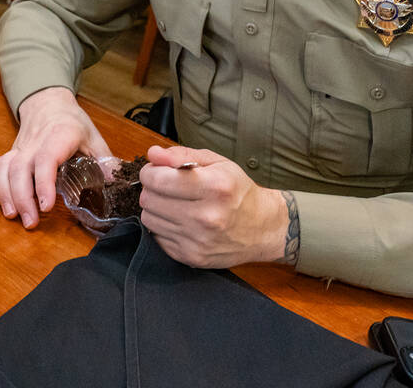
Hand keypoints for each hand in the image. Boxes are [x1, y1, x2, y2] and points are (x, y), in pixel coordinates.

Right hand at [0, 87, 112, 228]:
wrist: (48, 102)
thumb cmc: (71, 122)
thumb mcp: (93, 137)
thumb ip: (104, 161)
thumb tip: (117, 186)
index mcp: (59, 136)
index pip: (46, 159)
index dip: (44, 183)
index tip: (46, 206)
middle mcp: (35, 142)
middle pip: (20, 168)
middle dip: (22, 197)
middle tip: (32, 222)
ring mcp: (20, 148)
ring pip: (5, 169)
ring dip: (6, 194)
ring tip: (14, 217)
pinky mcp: (11, 153)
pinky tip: (4, 204)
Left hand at [138, 145, 289, 268]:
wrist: (263, 228)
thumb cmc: (237, 191)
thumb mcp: (217, 163)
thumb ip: (181, 154)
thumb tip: (152, 154)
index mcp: (215, 187)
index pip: (157, 179)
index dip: (151, 172)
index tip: (157, 171)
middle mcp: (207, 217)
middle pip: (148, 199)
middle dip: (153, 189)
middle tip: (167, 187)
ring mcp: (198, 241)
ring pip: (148, 219)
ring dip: (156, 209)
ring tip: (176, 204)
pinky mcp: (191, 257)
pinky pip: (156, 237)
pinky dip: (163, 227)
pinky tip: (181, 221)